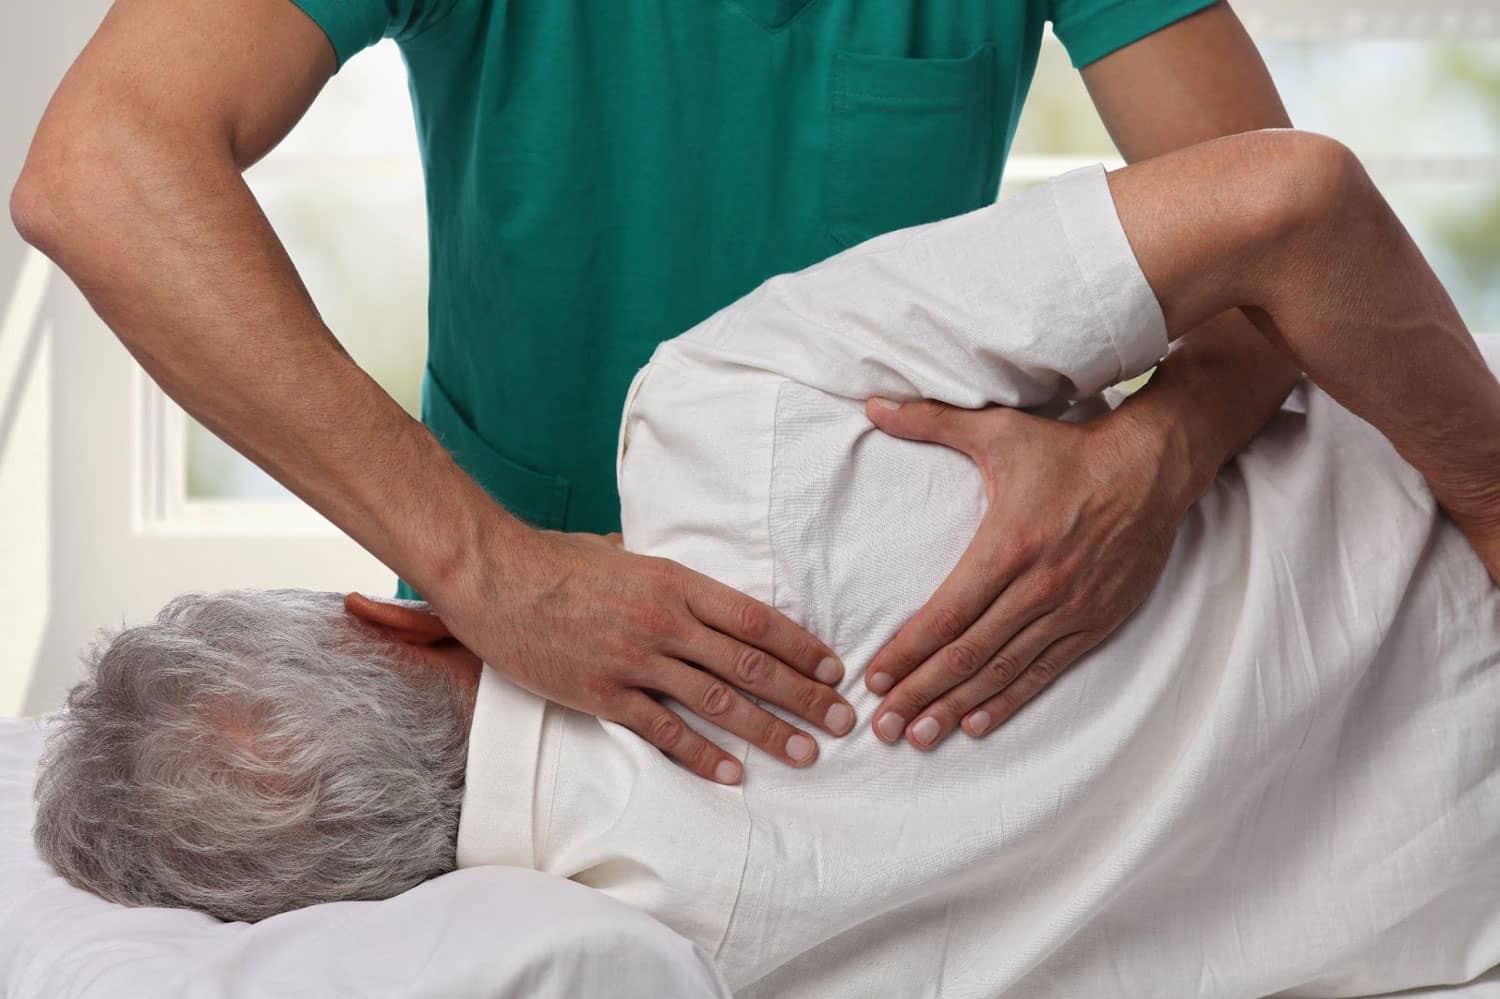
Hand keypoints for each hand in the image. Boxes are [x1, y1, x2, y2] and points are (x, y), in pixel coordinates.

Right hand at [431, 527, 853, 784]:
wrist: (494, 575)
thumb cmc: (556, 558)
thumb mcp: (623, 553)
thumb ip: (664, 574)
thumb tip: (688, 584)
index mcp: (676, 582)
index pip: (757, 619)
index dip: (802, 647)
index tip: (835, 669)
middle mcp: (665, 622)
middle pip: (750, 664)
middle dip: (804, 695)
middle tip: (844, 719)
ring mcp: (635, 660)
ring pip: (717, 701)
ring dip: (768, 730)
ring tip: (806, 752)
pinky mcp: (603, 693)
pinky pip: (664, 731)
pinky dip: (703, 755)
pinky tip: (734, 773)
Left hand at [862, 397, 1187, 748]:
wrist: (1154, 467)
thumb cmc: (1068, 448)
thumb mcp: (998, 429)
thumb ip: (930, 420)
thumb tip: (872, 404)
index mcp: (1008, 544)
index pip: (946, 614)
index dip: (906, 652)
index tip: (873, 679)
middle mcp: (1039, 585)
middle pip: (968, 654)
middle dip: (921, 694)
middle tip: (884, 728)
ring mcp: (1070, 609)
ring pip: (1003, 671)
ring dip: (958, 708)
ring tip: (921, 738)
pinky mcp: (1096, 621)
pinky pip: (1045, 671)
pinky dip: (1009, 700)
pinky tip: (977, 723)